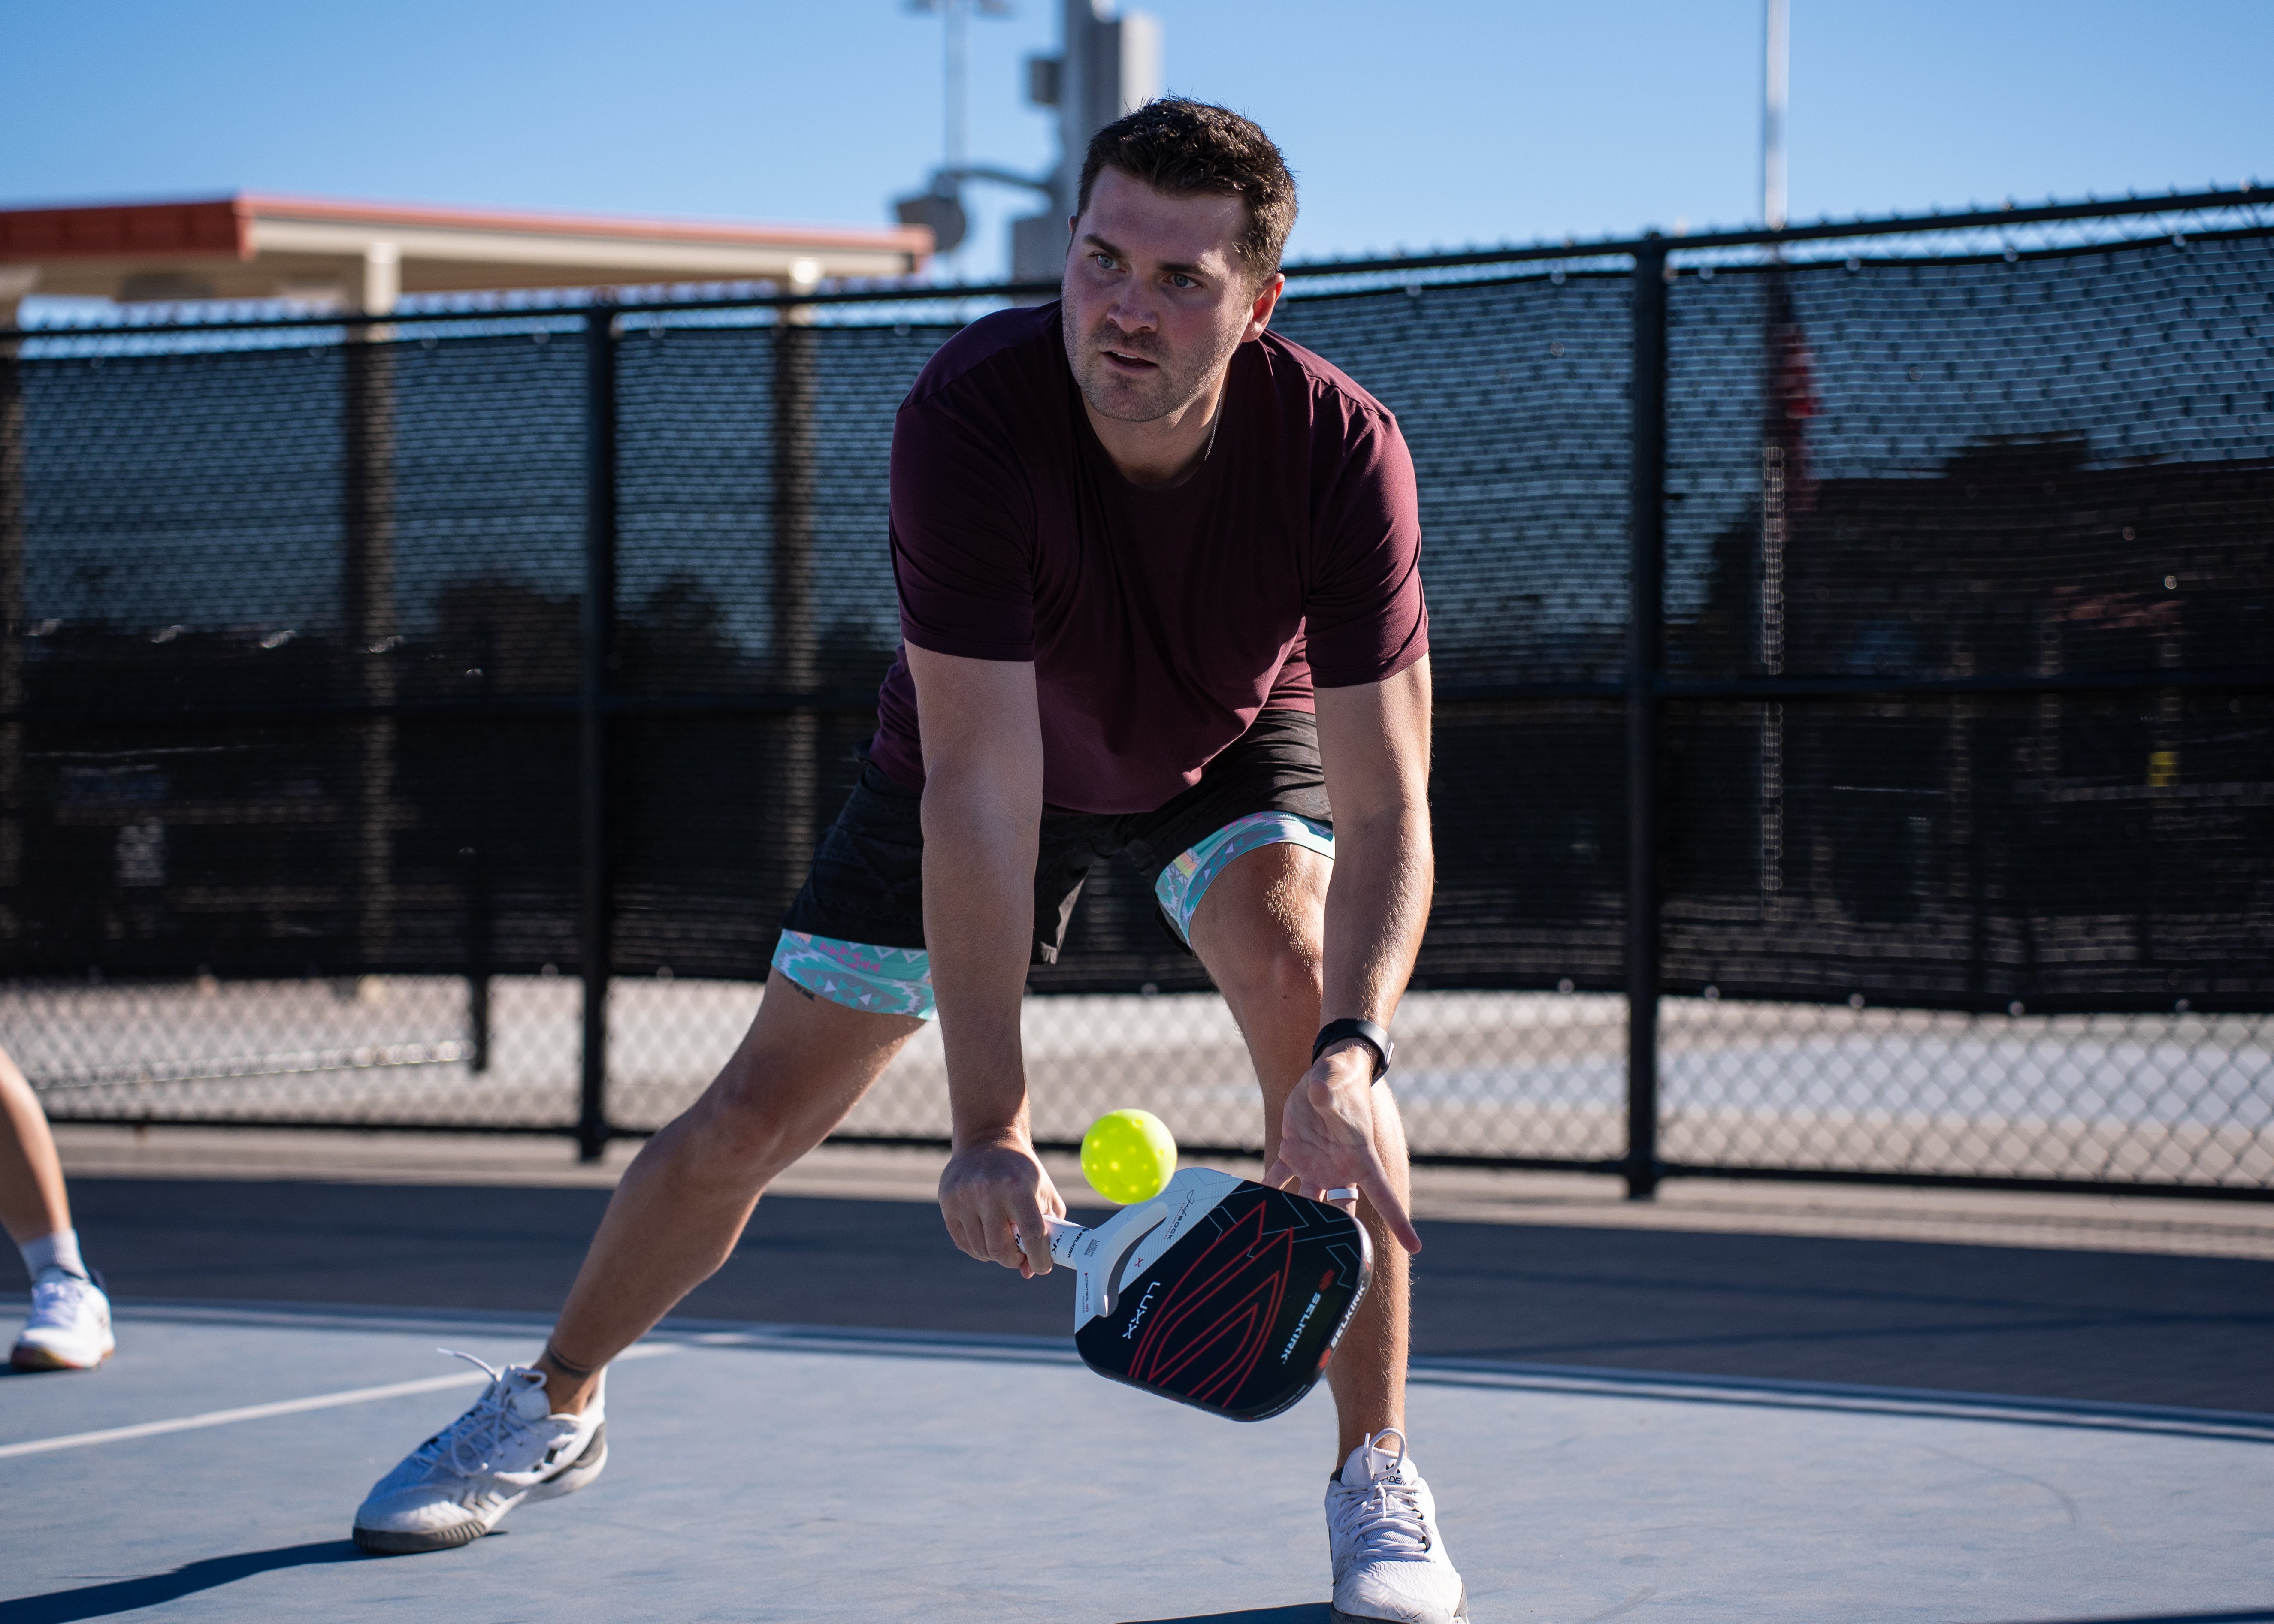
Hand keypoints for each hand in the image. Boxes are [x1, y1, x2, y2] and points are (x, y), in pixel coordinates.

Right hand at [938, 1135, 1065, 1277]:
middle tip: (1021, 1256)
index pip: (1032, 1235)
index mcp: (1017, 1187)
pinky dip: (978, 1248)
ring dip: (996, 1255)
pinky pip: (963, 1242)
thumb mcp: (1044, 1192)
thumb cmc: (1022, 1171)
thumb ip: (1047, 1231)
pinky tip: (988, 1237)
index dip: (1040, 1258)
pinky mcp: (948, 1202)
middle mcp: (988, 1191)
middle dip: (1014, 1260)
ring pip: (981, 1250)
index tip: (1043, 1267)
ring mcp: (964, 1197)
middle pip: (1001, 1249)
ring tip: (1005, 1242)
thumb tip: (1030, 1271)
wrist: (987, 1140)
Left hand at [1263, 1043, 1423, 1253]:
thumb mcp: (1335, 1085)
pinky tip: (1250, 1204)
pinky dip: (1265, 1190)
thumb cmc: (1341, 1081)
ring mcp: (1316, 1166)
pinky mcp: (1293, 1155)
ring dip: (1297, 1219)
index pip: (1383, 1194)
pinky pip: (1278, 1178)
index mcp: (1360, 1158)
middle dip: (1338, 1234)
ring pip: (1308, 1201)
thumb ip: (1327, 1093)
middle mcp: (1340, 1169)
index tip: (1414, 1246)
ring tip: (1285, 1244)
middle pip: (1342, 1210)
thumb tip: (1318, 1091)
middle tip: (1329, 1263)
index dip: (1398, 1220)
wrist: (1324, 1077)